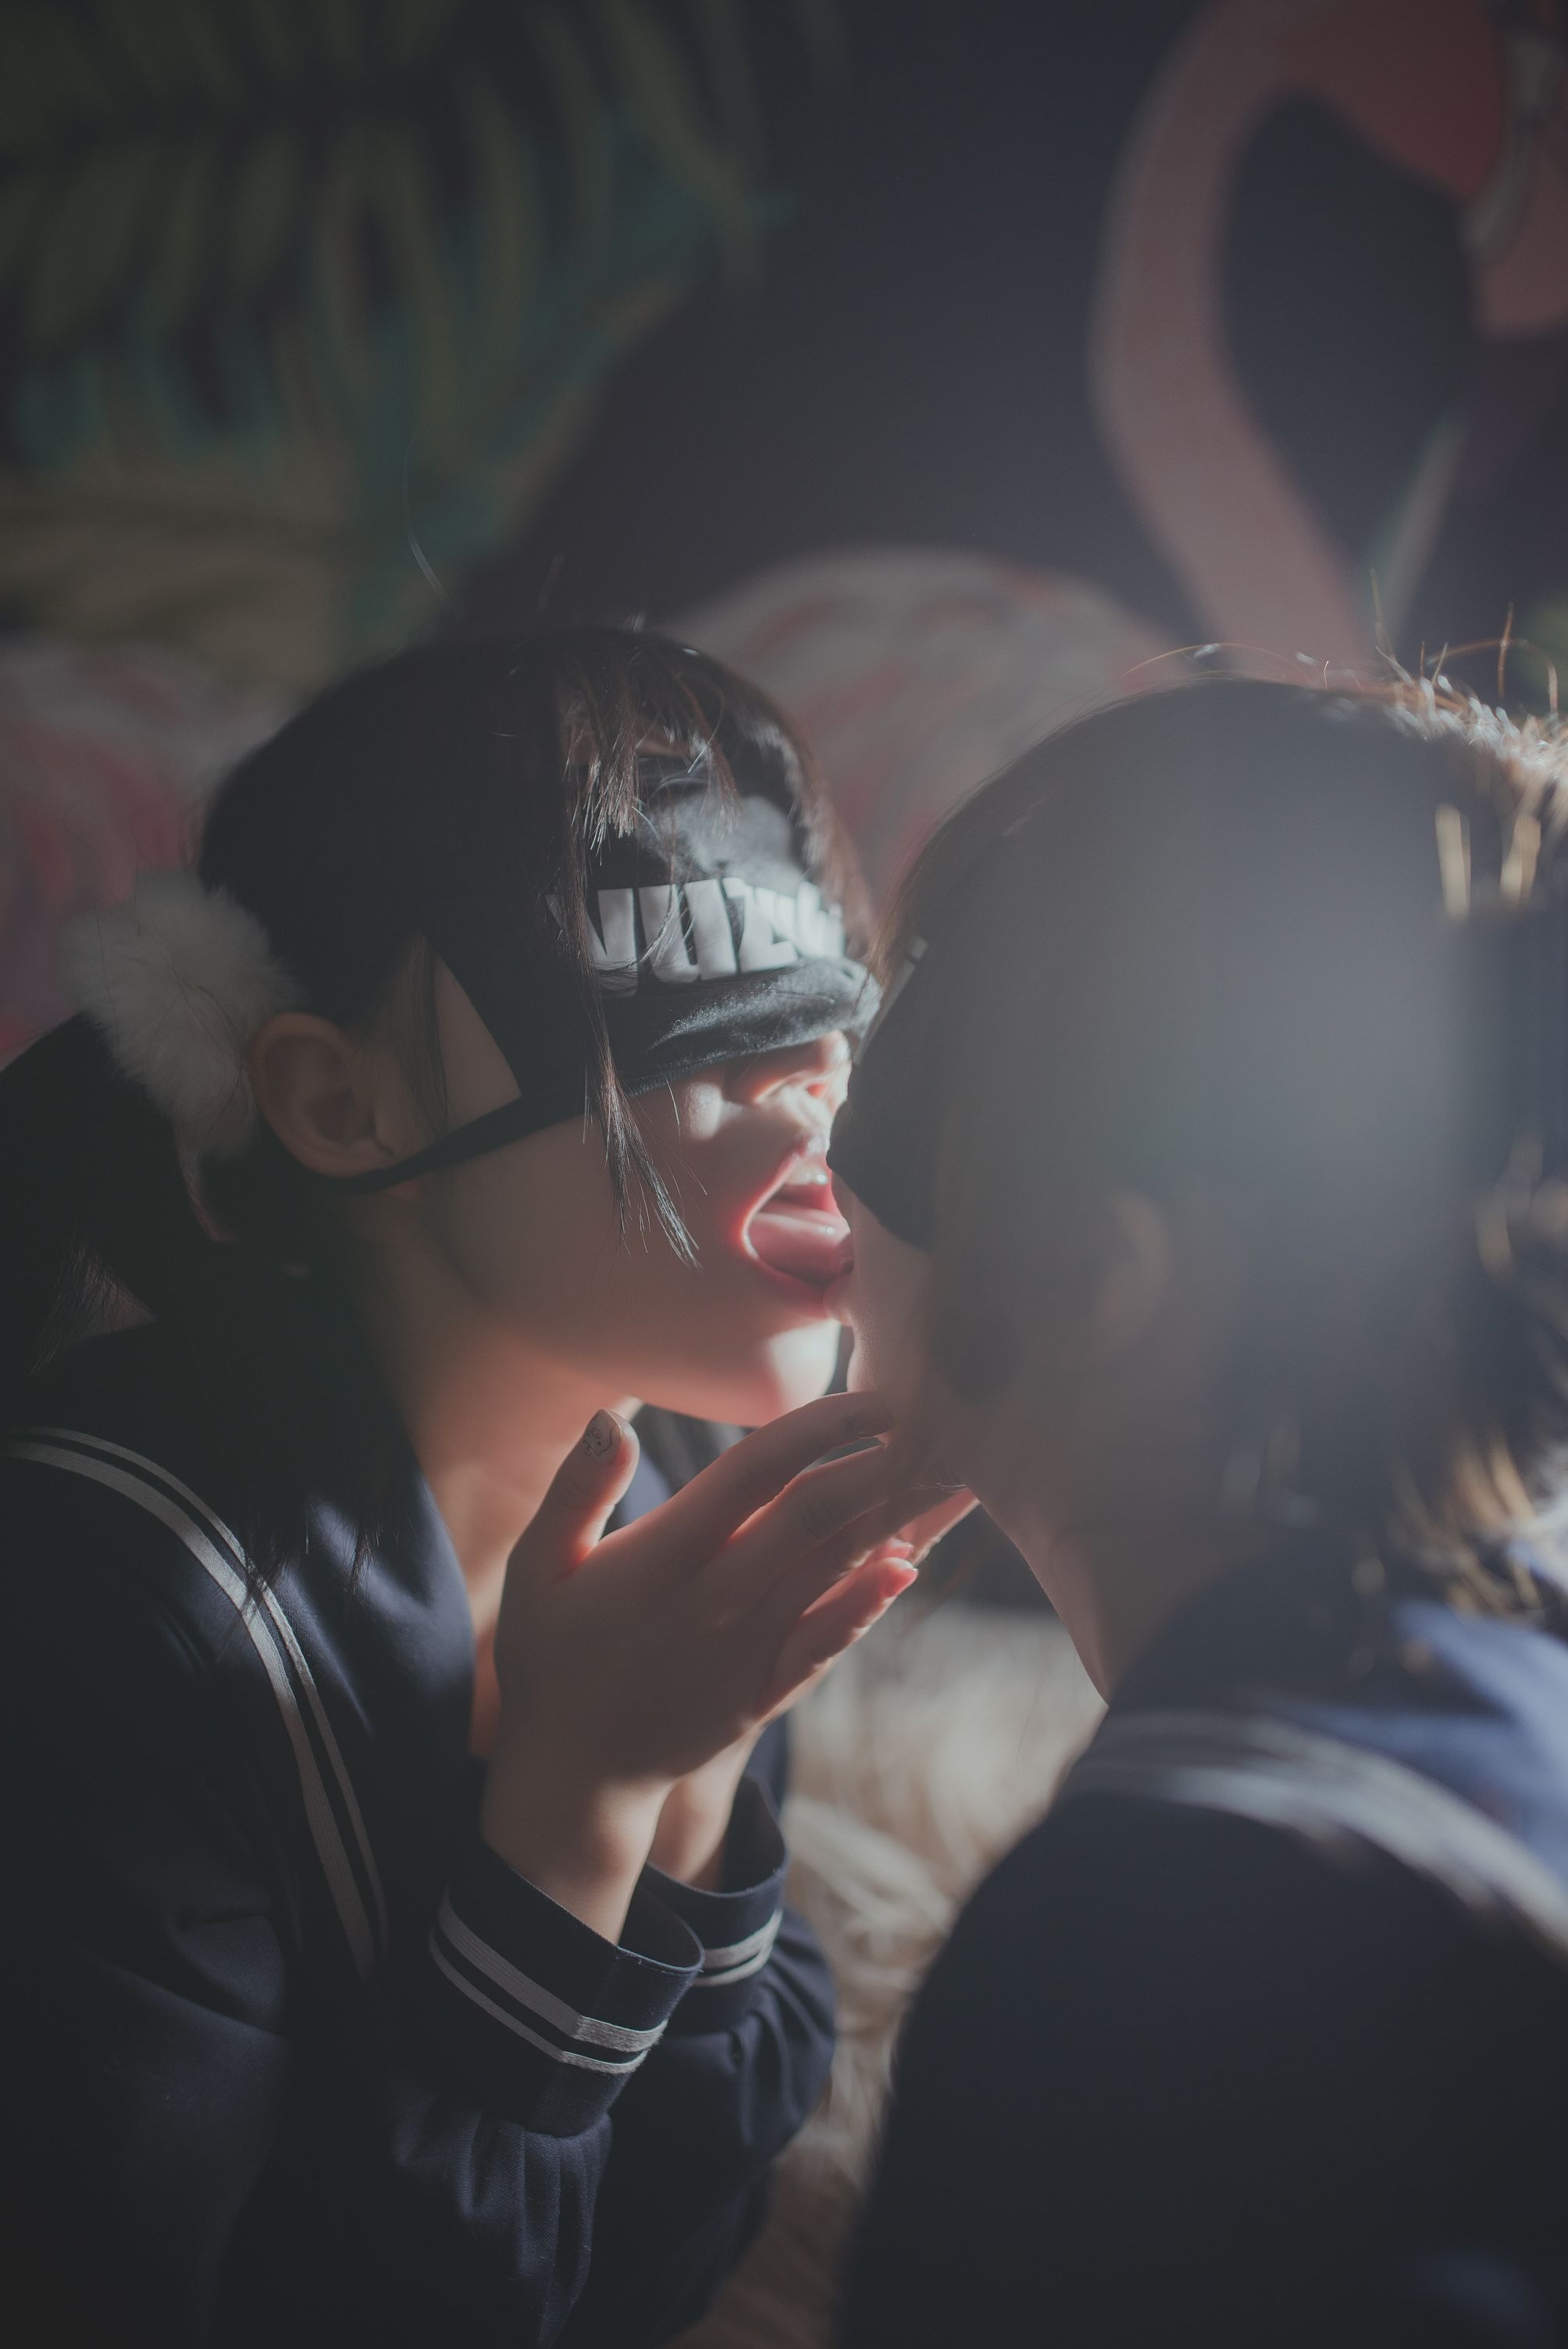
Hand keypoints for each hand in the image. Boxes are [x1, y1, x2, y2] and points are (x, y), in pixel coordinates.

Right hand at [480, 1391, 938, 1936]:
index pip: (754, 1475)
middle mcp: (718, 1600)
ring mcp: (749, 1649)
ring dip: (898, 1520)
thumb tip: (607, 1417)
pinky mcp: (766, 1690)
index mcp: (664, 1558)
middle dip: (884, 1463)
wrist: (577, 1775)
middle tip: (940, 1417)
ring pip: (835, 1571)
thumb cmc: (554, 1656)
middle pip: (816, 1517)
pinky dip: (871, 1603)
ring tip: (951, 1473)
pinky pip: (829, 1642)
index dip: (819, 1429)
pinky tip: (910, 1567)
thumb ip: (576, 1491)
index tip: (872, 1394)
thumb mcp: (538, 1569)